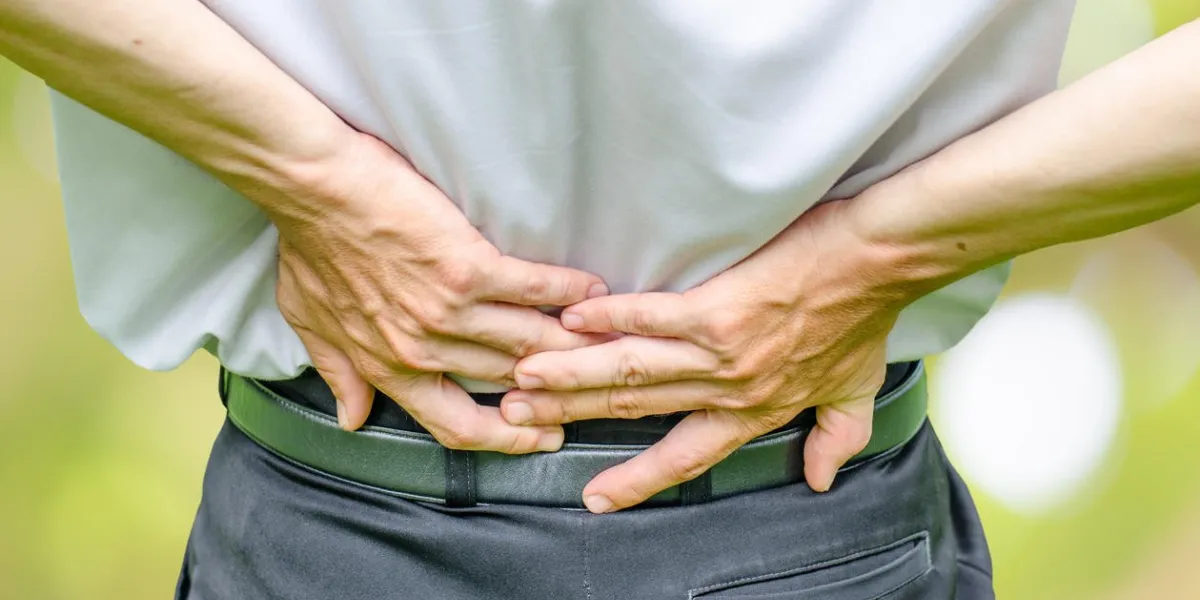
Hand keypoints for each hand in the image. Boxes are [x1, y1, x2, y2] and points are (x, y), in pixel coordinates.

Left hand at [271, 133, 608, 453]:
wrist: (311, 185)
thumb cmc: (309, 244)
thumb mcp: (312, 321)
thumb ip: (340, 372)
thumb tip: (351, 416)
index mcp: (390, 367)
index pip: (457, 426)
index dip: (506, 439)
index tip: (540, 435)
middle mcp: (424, 350)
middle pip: (510, 382)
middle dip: (556, 383)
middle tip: (589, 376)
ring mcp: (448, 313)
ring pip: (530, 342)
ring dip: (573, 340)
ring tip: (604, 335)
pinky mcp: (469, 269)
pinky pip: (533, 289)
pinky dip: (568, 290)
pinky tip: (592, 289)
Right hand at [503, 201, 907, 510]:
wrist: (876, 265)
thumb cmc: (863, 320)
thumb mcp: (853, 392)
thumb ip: (835, 438)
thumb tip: (819, 478)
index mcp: (753, 411)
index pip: (685, 457)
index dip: (639, 479)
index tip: (596, 497)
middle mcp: (728, 390)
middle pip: (637, 410)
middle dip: (574, 416)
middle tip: (521, 418)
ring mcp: (720, 352)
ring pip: (632, 372)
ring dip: (574, 376)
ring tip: (525, 379)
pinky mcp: (717, 309)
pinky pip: (651, 319)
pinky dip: (609, 319)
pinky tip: (571, 321)